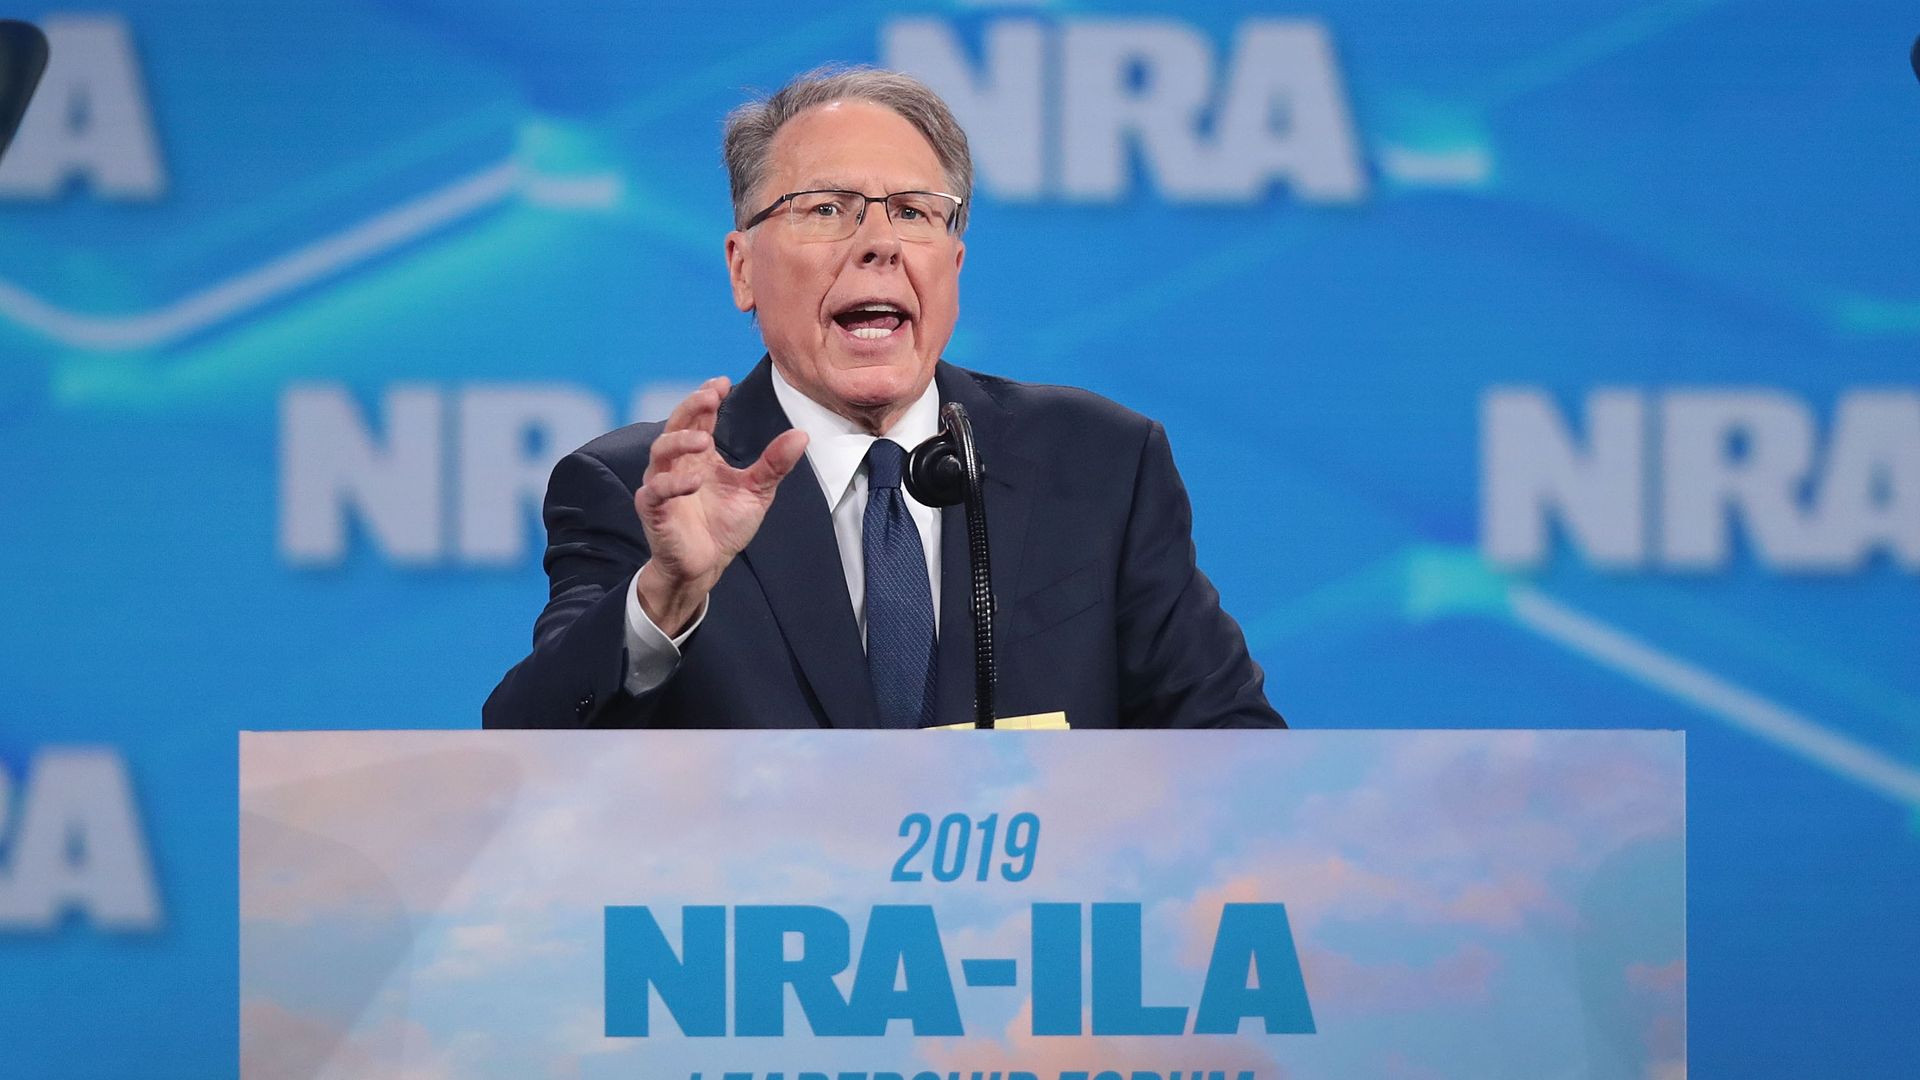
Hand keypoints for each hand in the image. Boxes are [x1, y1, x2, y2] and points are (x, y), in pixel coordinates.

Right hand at [633, 376, 807, 634]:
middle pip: (676, 425)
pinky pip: (655, 491)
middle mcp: (677, 464)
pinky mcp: (653, 510)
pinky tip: (694, 481)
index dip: (706, 397)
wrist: (706, 566)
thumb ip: (774, 463)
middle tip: (710, 396)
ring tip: (703, 441)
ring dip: (680, 442)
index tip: (722, 383)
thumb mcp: (756, 490)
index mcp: (699, 456)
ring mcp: (662, 485)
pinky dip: (671, 484)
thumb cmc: (725, 526)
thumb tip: (802, 434)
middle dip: (690, 407)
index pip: (698, 417)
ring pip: (660, 452)